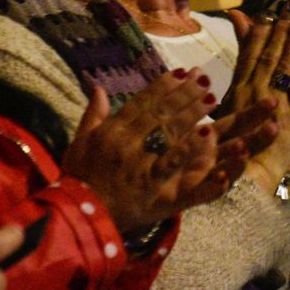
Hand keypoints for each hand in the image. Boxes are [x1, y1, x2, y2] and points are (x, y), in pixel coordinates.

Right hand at [61, 71, 239, 233]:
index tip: (181, 72)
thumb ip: (93, 115)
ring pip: (168, 131)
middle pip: (160, 111)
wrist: (77, 216)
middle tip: (205, 79)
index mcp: (111, 130)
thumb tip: (98, 88)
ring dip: (192, 112)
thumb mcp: (79, 144)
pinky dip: (188, 147)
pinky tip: (207, 133)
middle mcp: (125, 141)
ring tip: (212, 97)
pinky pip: (171, 163)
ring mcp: (137, 162)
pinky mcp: (148, 184)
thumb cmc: (78, 180)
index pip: (141, 101)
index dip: (163, 85)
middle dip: (184, 93)